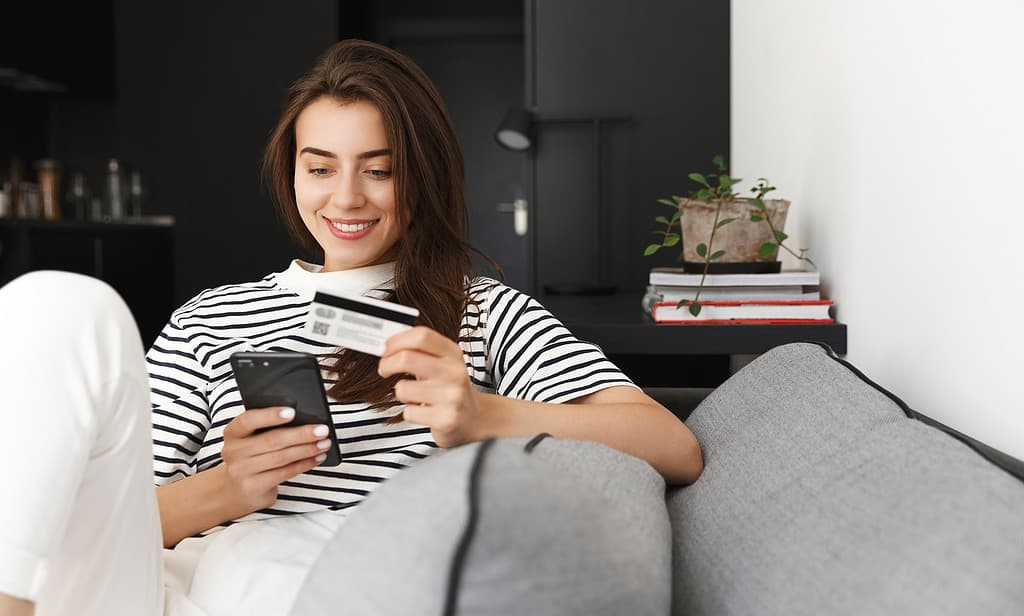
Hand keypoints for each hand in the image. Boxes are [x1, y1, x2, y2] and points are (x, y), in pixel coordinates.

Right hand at [219, 407, 332, 512]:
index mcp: (233, 432)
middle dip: (301, 434)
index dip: (270, 415)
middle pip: (272, 440)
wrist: (236, 489)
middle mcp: (233, 451)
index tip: (292, 411)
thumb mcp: (252, 438)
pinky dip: (304, 464)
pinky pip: (284, 473)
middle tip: (323, 430)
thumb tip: (306, 419)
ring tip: (324, 443)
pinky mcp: (253, 487)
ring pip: (281, 457)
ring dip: (307, 449)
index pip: (248, 420)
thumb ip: (268, 427)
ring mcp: (241, 471)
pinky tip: (317, 458)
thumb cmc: (252, 456)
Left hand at [379, 326, 484, 447]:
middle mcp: (454, 372)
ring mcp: (452, 396)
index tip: (385, 348)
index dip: (396, 340)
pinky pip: (409, 412)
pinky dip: (410, 412)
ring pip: (403, 388)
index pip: (421, 336)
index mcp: (453, 354)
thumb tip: (386, 346)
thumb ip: (419, 351)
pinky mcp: (446, 419)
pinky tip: (423, 411)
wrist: (475, 418)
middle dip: (387, 364)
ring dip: (401, 393)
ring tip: (413, 396)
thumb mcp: (443, 363)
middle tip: (384, 369)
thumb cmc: (451, 389)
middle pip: (407, 358)